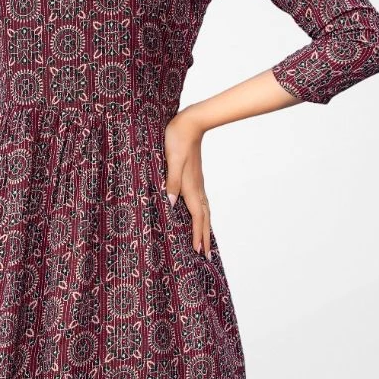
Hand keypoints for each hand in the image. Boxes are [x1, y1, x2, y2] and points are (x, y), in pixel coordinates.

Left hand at [163, 108, 212, 254]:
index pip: (197, 216)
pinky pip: (201, 202)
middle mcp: (196, 187)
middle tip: (207, 256)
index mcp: (190, 186)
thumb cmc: (177, 138)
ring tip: (206, 241)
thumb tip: (171, 204)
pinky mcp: (195, 177)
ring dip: (205, 227)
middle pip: (204, 218)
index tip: (198, 252)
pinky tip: (199, 215)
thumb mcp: (171, 159)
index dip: (198, 235)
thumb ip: (172, 182)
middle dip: (205, 237)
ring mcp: (197, 183)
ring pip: (204, 211)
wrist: (190, 121)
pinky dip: (202, 214)